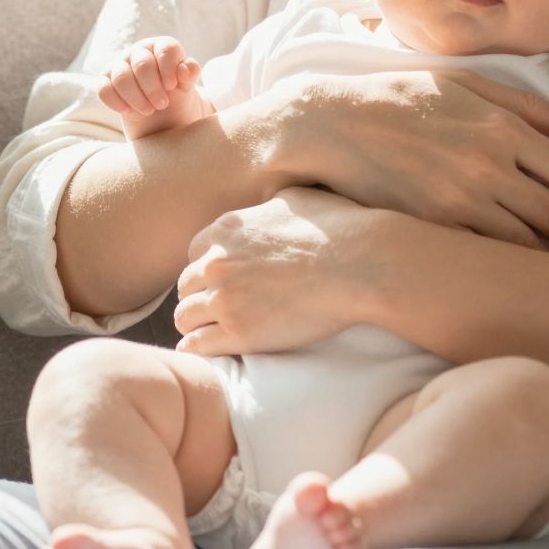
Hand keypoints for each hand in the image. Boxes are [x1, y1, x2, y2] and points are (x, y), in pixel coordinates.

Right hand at [98, 37, 207, 136]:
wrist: (162, 117)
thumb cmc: (177, 96)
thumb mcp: (188, 86)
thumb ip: (190, 74)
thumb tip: (186, 67)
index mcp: (162, 46)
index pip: (165, 48)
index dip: (169, 68)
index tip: (173, 87)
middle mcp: (139, 52)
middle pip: (142, 63)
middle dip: (153, 88)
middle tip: (162, 104)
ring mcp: (120, 65)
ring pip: (121, 76)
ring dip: (136, 97)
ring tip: (148, 111)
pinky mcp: (106, 82)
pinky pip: (103, 88)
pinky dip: (116, 102)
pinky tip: (128, 111)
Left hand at [172, 186, 392, 356]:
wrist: (363, 265)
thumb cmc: (339, 228)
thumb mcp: (295, 200)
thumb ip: (266, 208)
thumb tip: (265, 209)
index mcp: (228, 229)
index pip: (193, 253)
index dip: (206, 267)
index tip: (220, 280)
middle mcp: (218, 262)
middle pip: (186, 285)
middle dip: (200, 295)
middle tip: (216, 307)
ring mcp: (226, 299)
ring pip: (184, 316)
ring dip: (196, 323)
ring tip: (209, 330)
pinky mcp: (240, 333)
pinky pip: (197, 346)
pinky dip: (198, 348)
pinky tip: (206, 349)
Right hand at [273, 69, 548, 256]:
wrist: (332, 126)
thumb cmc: (398, 98)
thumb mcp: (463, 84)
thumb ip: (523, 105)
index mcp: (501, 127)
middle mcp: (489, 166)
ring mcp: (461, 201)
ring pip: (528, 244)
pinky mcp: (434, 227)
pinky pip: (488, 255)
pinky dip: (511, 265)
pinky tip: (518, 271)